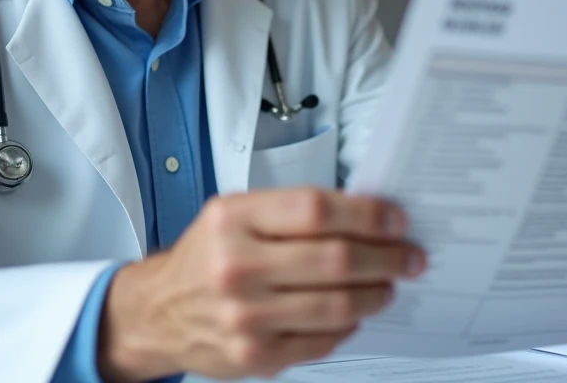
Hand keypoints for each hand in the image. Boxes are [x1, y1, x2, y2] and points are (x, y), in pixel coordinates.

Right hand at [97, 188, 425, 380]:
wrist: (159, 311)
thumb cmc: (206, 256)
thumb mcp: (234, 214)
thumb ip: (291, 211)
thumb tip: (364, 215)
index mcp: (232, 219)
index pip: (316, 210)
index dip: (366, 215)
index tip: (395, 220)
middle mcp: (236, 266)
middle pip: (336, 260)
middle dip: (386, 258)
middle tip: (408, 257)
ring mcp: (245, 316)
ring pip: (337, 306)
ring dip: (376, 295)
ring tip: (387, 286)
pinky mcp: (255, 355)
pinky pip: (322, 341)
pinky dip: (348, 327)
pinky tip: (354, 314)